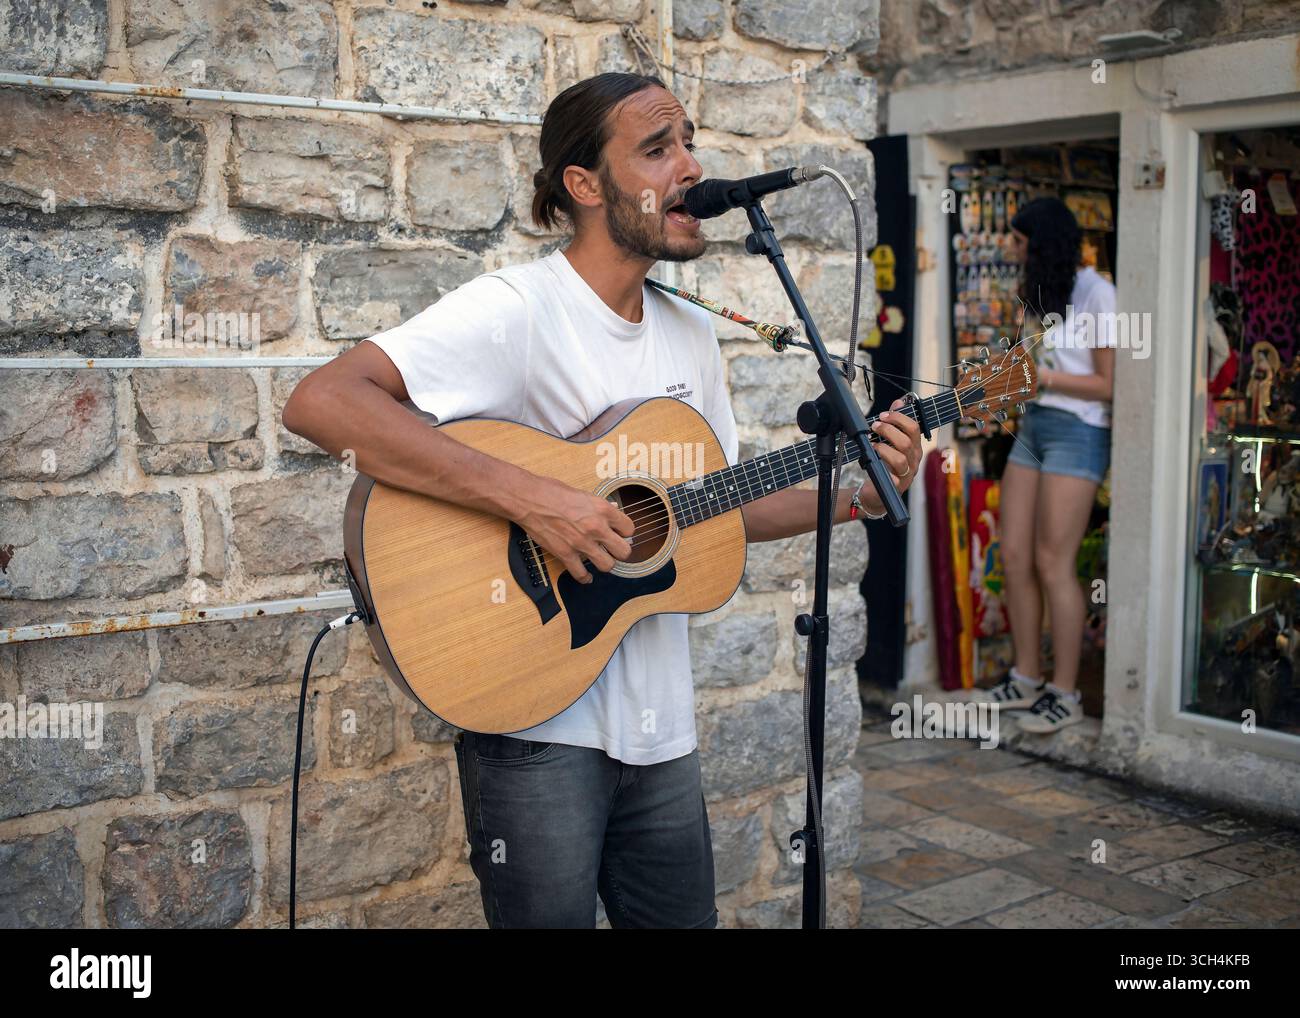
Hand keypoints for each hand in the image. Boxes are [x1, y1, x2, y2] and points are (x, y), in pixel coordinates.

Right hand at [516, 475, 634, 583]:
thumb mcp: (582, 494)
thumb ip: (597, 507)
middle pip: (624, 551)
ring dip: (605, 564)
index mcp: (602, 509)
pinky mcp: (566, 554)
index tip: (620, 534)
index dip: (625, 532)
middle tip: (614, 550)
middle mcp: (596, 527)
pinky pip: (581, 574)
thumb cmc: (551, 492)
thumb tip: (607, 512)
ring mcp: (582, 543)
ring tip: (600, 560)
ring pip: (607, 566)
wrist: (529, 499)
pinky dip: (584, 578)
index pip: (629, 528)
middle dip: (620, 552)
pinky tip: (586, 576)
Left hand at [859, 398, 922, 513]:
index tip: (883, 415)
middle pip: (907, 442)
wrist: (877, 492)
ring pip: (900, 459)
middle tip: (874, 426)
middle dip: (888, 430)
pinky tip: (871, 461)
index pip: (914, 428)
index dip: (899, 418)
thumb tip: (899, 402)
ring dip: (883, 448)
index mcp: (914, 447)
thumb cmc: (885, 465)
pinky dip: (881, 467)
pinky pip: (893, 478)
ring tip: (873, 444)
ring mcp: (906, 474)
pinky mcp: (896, 487)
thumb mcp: (890, 442)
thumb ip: (895, 423)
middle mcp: (913, 460)